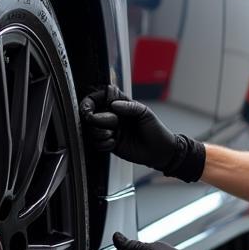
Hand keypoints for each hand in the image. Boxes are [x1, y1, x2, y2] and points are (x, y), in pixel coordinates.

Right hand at [79, 85, 204, 181]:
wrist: (160, 151)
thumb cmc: (156, 130)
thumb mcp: (145, 113)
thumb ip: (130, 107)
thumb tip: (113, 105)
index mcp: (120, 105)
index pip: (100, 98)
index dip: (90, 102)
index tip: (88, 108)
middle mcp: (113, 117)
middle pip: (91, 115)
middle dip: (95, 120)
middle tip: (108, 124)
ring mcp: (110, 130)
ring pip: (92, 130)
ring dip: (99, 133)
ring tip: (113, 135)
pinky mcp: (110, 144)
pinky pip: (97, 143)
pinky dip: (103, 144)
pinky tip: (114, 144)